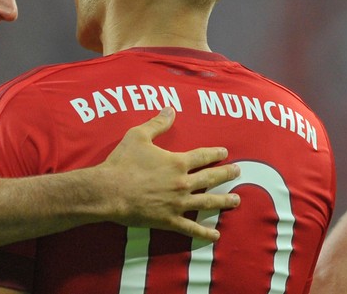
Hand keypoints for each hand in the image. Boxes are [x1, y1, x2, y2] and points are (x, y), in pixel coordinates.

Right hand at [95, 107, 239, 240]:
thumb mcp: (138, 136)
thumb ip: (157, 123)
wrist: (109, 191)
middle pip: (210, 178)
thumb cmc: (122, 162)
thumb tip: (170, 109)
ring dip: (224, 201)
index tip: (224, 153)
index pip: (203, 156)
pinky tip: (215, 235)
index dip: (215, 154)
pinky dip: (204, 233)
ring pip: (207, 202)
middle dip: (226, 174)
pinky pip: (191, 228)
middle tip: (237, 172)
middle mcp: (182, 183)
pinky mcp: (169, 220)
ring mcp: (178, 203)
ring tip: (236, 200)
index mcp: (177, 162)